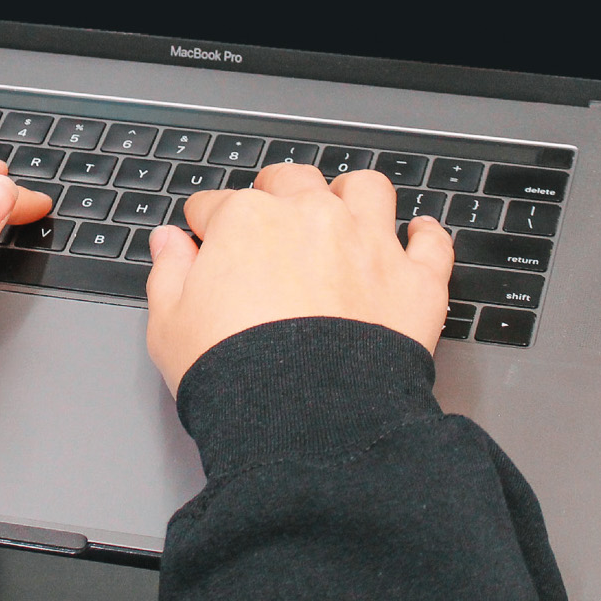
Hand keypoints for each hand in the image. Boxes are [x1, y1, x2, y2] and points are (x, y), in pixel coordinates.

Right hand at [144, 163, 453, 392]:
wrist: (306, 420)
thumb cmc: (236, 373)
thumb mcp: (170, 325)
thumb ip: (168, 273)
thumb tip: (168, 243)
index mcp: (247, 221)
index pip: (216, 205)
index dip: (207, 224)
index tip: (206, 239)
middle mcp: (312, 218)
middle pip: (292, 181)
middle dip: (276, 191)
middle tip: (270, 216)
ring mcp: (368, 244)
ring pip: (366, 190)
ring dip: (352, 197)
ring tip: (344, 214)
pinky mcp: (415, 281)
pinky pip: (432, 242)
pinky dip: (426, 236)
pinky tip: (418, 235)